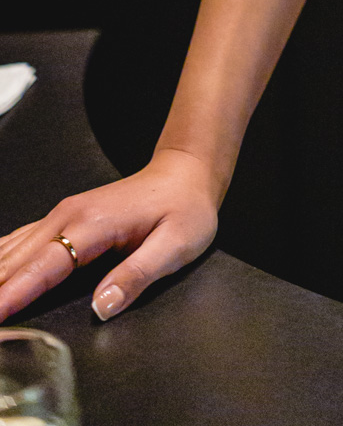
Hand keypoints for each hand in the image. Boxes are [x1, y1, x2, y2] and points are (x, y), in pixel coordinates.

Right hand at [0, 150, 217, 323]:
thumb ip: (138, 276)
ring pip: (12, 249)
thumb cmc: (185, 209)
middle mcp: (68, 216)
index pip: (42, 267)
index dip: (12, 295)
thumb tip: (101, 307)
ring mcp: (61, 214)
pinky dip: (0, 262)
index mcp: (93, 224)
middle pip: (17, 260)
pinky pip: (20, 241)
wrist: (185, 172)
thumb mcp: (176, 245)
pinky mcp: (62, 218)